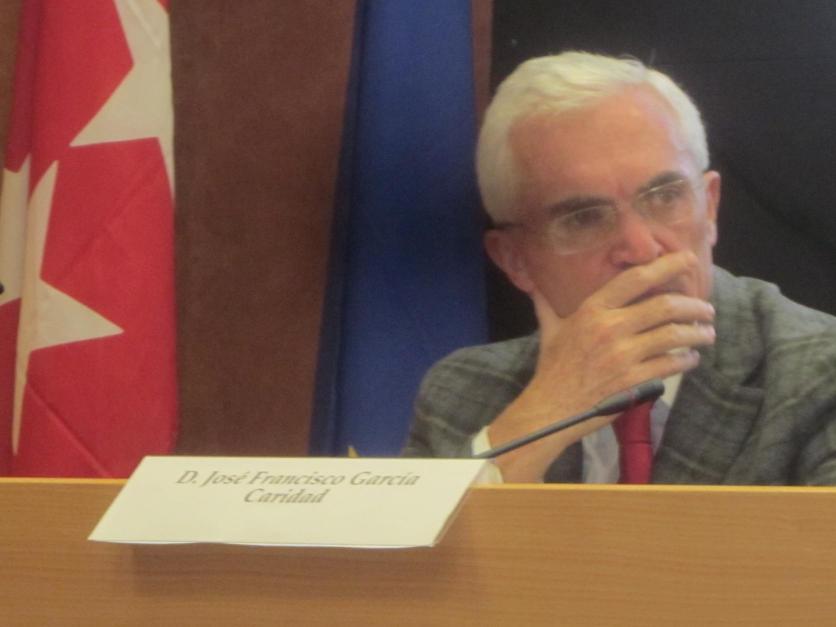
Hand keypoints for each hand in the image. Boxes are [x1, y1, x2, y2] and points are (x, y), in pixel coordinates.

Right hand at [488, 251, 715, 481]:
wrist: (552, 408)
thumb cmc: (552, 367)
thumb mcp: (550, 330)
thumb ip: (547, 305)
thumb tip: (536, 285)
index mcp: (592, 309)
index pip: (636, 279)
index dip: (667, 266)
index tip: (688, 261)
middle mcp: (610, 327)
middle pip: (664, 306)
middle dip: (693, 305)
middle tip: (707, 309)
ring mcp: (624, 355)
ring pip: (673, 336)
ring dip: (697, 334)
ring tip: (707, 333)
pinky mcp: (634, 380)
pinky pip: (670, 364)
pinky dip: (687, 359)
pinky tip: (692, 357)